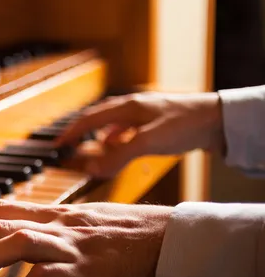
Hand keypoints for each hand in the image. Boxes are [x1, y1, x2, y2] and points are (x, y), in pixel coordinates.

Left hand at [0, 200, 173, 276]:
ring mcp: (72, 246)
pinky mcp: (87, 271)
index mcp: (59, 214)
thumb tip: (36, 266)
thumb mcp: (90, 227)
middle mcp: (60, 225)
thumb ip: (60, 237)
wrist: (175, 244)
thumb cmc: (135, 239)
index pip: (4, 207)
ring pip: (15, 241)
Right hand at [57, 91, 223, 177]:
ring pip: (113, 127)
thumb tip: (91, 169)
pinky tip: (121, 148)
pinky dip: (118, 142)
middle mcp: (131, 108)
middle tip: (71, 150)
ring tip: (96, 155)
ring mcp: (142, 114)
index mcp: (126, 108)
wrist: (218, 120)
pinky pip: (127, 132)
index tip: (58, 146)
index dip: (71, 132)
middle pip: (98, 120)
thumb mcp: (147, 142)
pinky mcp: (153, 123)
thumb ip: (118, 156)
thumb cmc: (184, 124)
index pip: (89, 119)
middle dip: (83, 135)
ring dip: (102, 141)